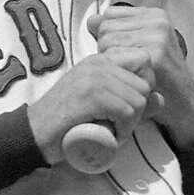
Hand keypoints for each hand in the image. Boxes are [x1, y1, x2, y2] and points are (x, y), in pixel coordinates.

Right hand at [28, 47, 157, 164]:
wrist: (32, 133)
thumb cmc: (67, 122)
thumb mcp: (102, 106)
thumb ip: (129, 100)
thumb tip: (161, 99)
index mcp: (101, 60)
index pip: (143, 59)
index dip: (144, 85)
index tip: (128, 107)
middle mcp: (98, 62)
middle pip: (145, 83)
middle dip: (138, 110)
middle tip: (118, 125)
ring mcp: (94, 77)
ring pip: (139, 99)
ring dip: (131, 123)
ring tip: (111, 131)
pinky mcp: (91, 95)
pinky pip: (127, 111)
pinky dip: (123, 130)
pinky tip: (108, 136)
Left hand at [89, 6, 193, 148]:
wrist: (184, 104)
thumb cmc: (162, 78)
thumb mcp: (141, 47)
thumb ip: (117, 31)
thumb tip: (92, 21)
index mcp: (155, 16)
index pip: (110, 15)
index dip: (109, 36)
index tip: (124, 53)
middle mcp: (158, 22)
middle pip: (106, 27)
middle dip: (107, 49)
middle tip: (126, 68)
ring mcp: (157, 37)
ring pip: (105, 41)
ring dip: (110, 62)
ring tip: (128, 74)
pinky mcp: (153, 55)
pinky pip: (113, 56)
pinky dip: (114, 72)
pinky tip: (128, 81)